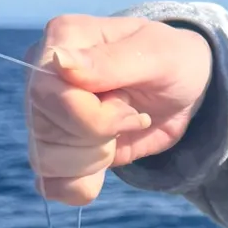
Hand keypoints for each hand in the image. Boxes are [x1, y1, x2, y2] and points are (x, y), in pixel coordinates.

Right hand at [25, 14, 214, 204]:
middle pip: (45, 131)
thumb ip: (109, 62)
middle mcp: (44, 75)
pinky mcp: (60, 147)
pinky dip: (78, 188)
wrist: (183, 88)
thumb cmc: (171, 61)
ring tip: (119, 133)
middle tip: (131, 117)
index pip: (47, 94)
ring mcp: (47, 113)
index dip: (93, 118)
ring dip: (93, 161)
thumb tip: (59, 61)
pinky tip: (100, 175)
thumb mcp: (156, 56)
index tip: (132, 110)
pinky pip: (50, 183)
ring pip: (46, 160)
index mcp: (62, 39)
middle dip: (98, 139)